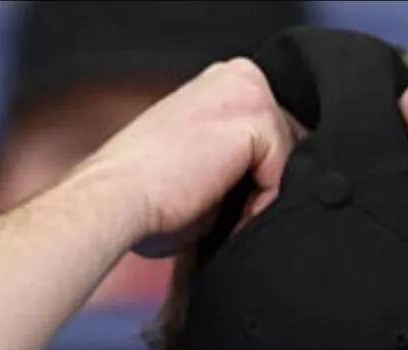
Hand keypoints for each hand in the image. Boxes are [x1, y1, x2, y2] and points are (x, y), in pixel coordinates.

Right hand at [76, 59, 298, 253]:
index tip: (235, 207)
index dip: (263, 178)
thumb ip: (242, 163)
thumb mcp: (205, 167)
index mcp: (223, 82)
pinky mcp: (255, 115)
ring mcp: (248, 90)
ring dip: (266, 195)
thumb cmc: (148, 195)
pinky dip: (266, 202)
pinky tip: (233, 213)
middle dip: (270, 183)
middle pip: (289, 140)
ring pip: (290, 157)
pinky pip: (286, 170)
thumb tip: (275, 187)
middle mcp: (238, 75)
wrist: (117, 199)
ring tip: (230, 217)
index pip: (273, 133)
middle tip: (234, 216)